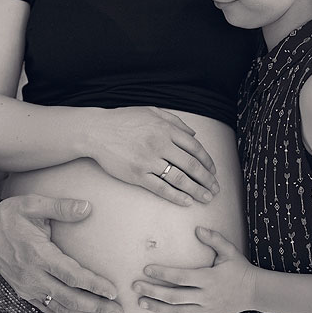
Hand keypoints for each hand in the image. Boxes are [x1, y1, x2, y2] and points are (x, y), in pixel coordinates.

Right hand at [0, 194, 123, 312]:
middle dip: (95, 308)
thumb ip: (60, 207)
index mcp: (37, 254)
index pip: (69, 275)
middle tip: (117, 312)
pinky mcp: (24, 292)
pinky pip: (48, 310)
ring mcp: (27, 287)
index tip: (112, 291)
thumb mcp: (32, 204)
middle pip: (68, 298)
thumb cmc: (9, 215)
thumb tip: (86, 207)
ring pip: (59, 309)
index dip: (92, 285)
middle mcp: (32, 275)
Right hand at [90, 107, 219, 205]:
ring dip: (196, 191)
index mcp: (165, 129)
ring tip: (205, 198)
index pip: (195, 148)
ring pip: (180, 179)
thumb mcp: (150, 111)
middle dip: (207, 180)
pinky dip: (176, 196)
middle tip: (215, 190)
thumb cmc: (123, 120)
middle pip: (192, 166)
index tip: (213, 171)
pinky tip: (186, 201)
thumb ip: (174, 120)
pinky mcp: (137, 174)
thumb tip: (194, 133)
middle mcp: (160, 144)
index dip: (208, 162)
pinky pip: (161, 188)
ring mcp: (148, 160)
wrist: (96, 130)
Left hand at [131, 227, 255, 312]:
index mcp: (209, 279)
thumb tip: (198, 229)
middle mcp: (206, 296)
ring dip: (158, 307)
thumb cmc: (240, 269)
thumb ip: (214, 239)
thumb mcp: (230, 251)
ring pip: (178, 311)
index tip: (146, 269)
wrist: (256, 292)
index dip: (162, 273)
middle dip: (153, 291)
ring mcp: (207, 309)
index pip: (180, 277)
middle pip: (174, 296)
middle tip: (136, 286)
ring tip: (141, 302)